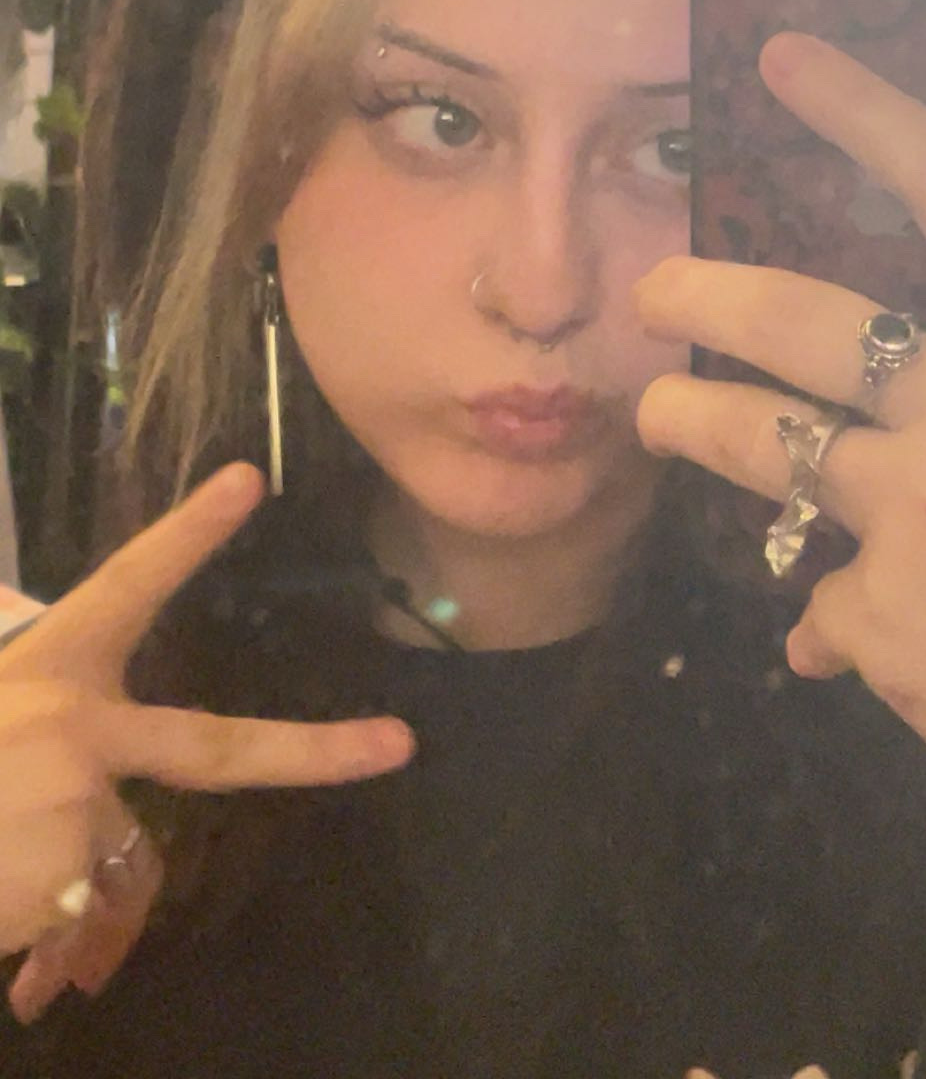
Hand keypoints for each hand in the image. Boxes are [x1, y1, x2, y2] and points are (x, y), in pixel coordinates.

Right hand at [0, 464, 412, 1006]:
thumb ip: (54, 743)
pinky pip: (88, 915)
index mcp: (50, 668)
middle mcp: (76, 725)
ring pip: (123, 859)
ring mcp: (80, 798)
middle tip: (397, 746)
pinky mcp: (68, 870)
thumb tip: (99, 818)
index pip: (128, 584)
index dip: (189, 534)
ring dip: (69, 884)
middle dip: (317, 752)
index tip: (250, 478)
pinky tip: (0, 911)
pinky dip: (47, 935)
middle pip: (219, 747)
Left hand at [637, 34, 925, 995]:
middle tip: (655, 290)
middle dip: (703, 294)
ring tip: (660, 414)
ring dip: (689, 420)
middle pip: (800, 320)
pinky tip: (833, 639)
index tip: (781, 56)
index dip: (863, 111)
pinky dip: (822, 614)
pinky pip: (816, 596)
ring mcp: (920, 514)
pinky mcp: (882, 623)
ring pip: (758, 441)